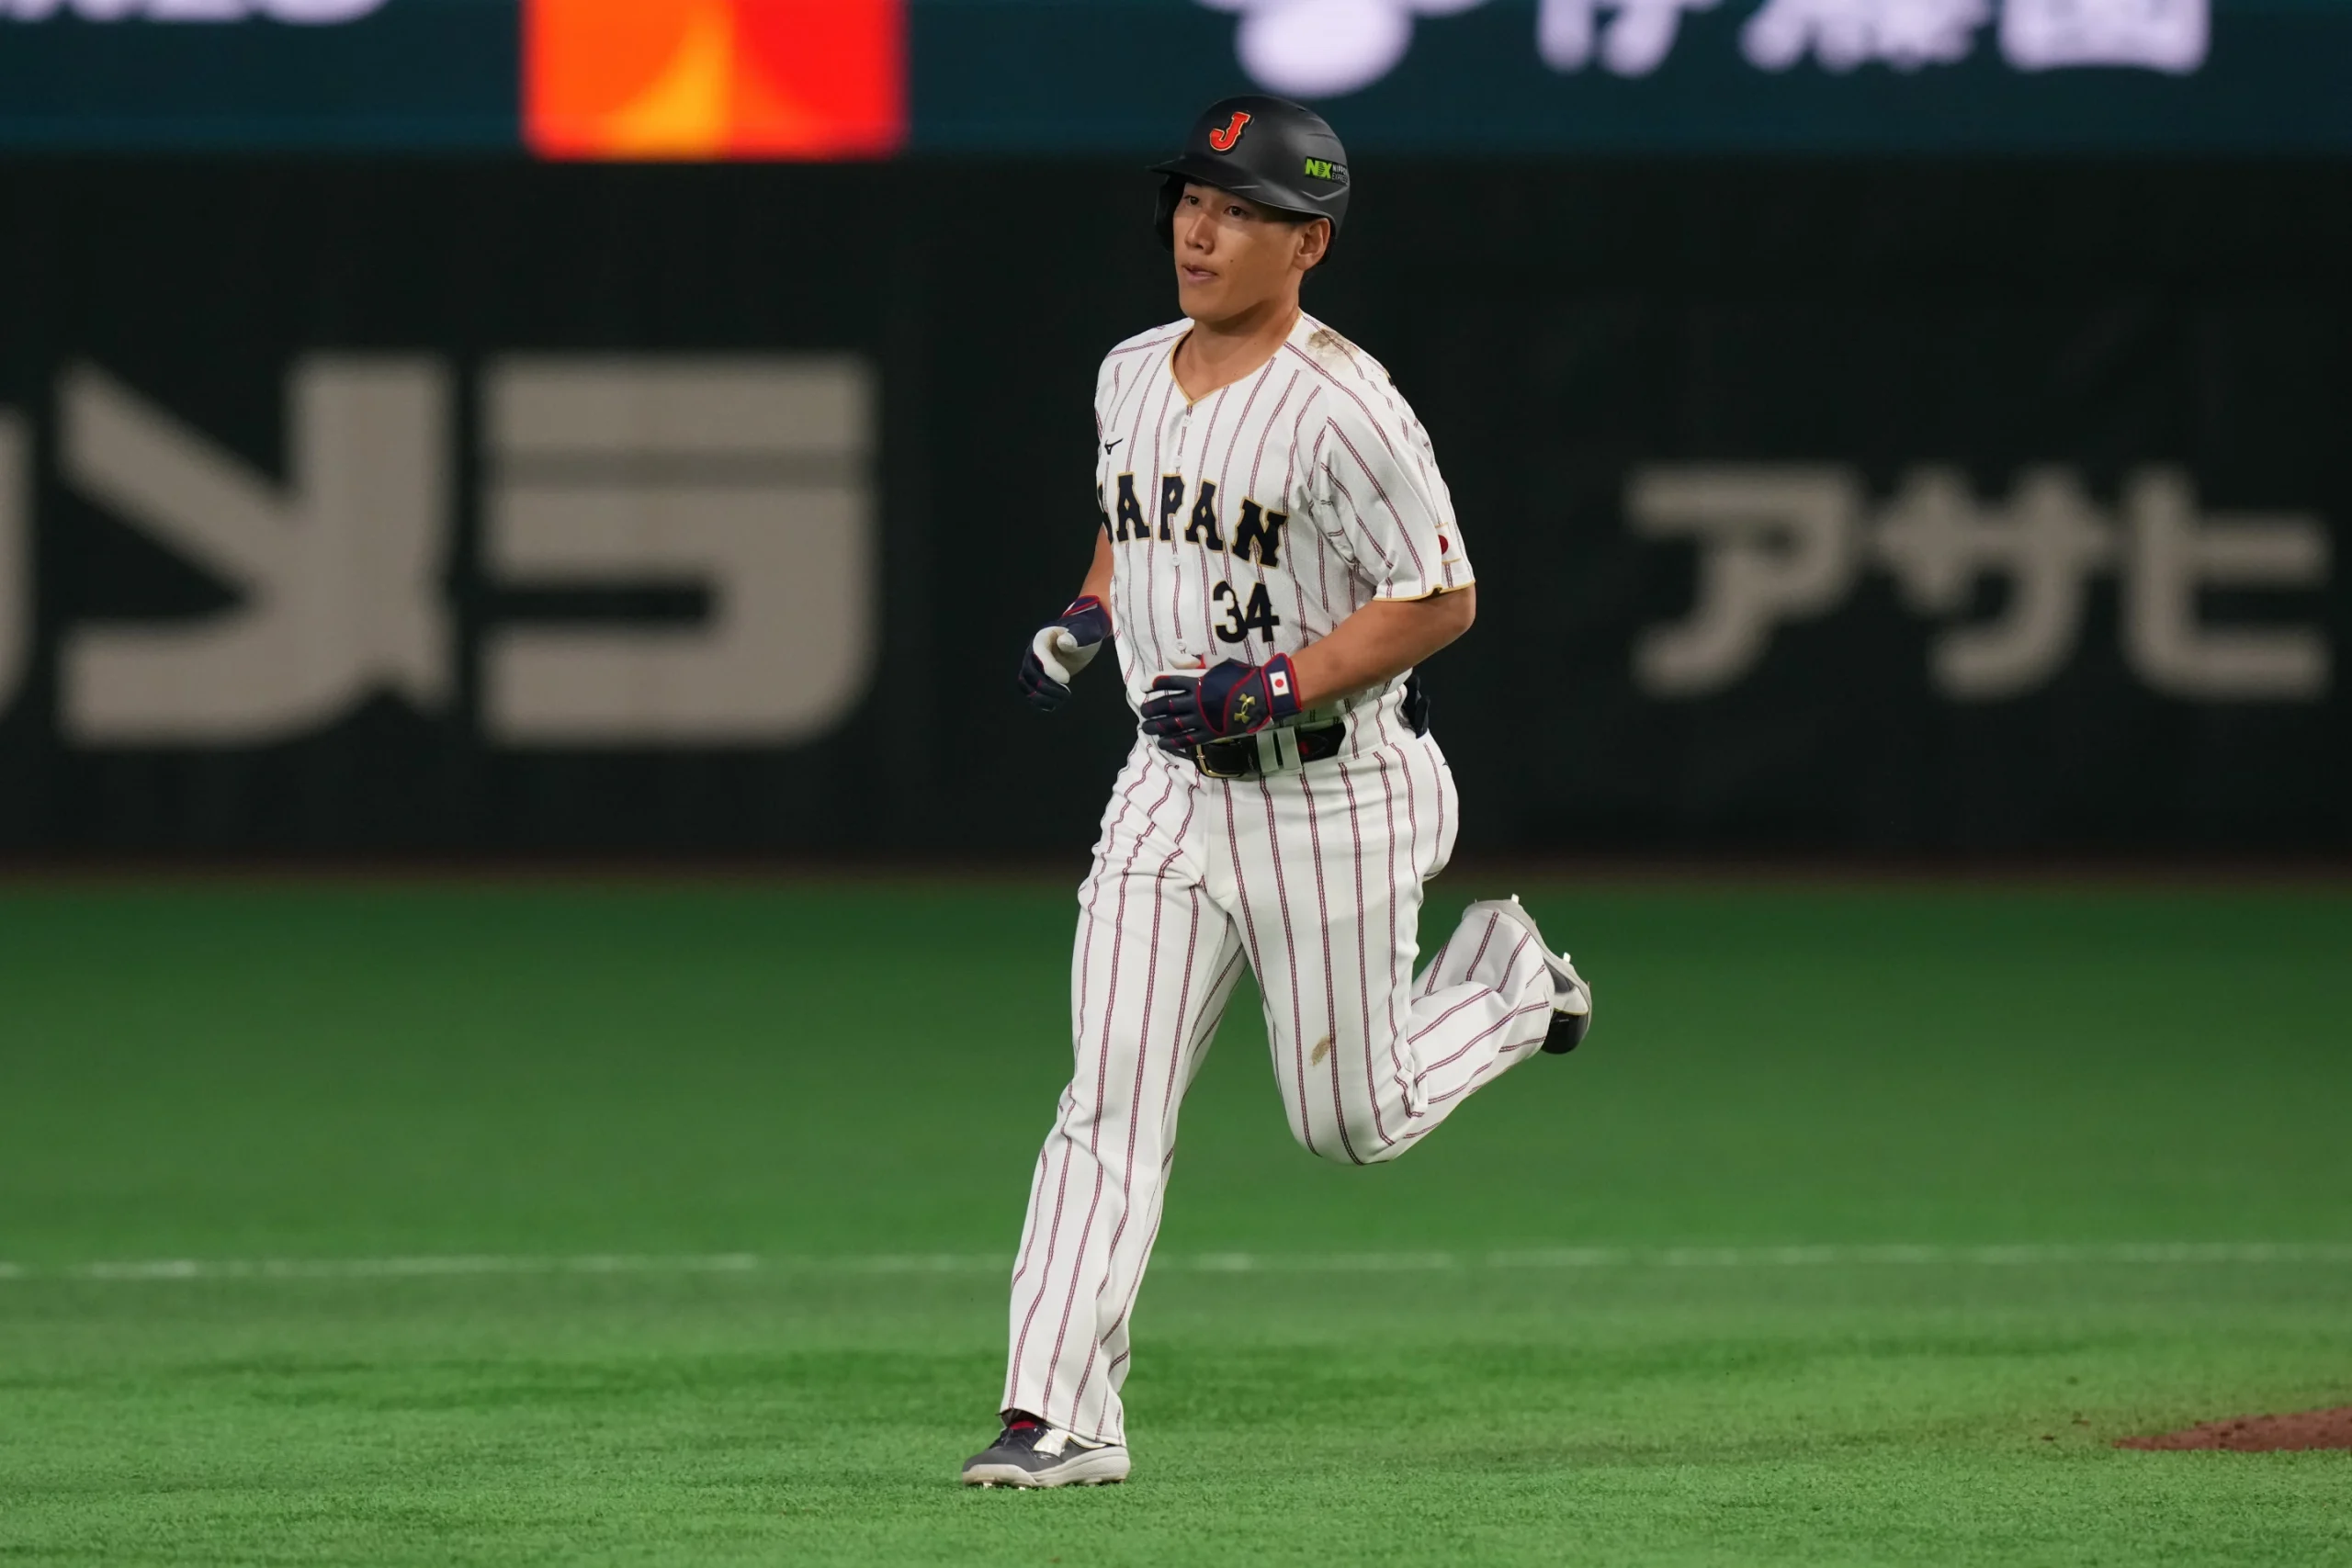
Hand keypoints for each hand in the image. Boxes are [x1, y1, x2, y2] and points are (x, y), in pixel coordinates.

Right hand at [1017, 597, 1112, 711]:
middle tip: (1065, 693)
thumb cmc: (1084, 634)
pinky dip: (1039, 699)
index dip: (1050, 668)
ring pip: (1028, 683)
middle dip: (1045, 685)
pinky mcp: (1038, 677)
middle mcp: (1034, 652)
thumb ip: (1076, 637)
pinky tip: (1054, 704)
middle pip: (1030, 671)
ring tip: (1061, 699)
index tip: (1067, 679)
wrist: (1082, 639)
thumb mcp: (1085, 633)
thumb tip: (1064, 642)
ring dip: (1041, 695)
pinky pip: (1031, 690)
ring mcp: (1034, 665)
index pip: (1039, 654)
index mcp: (1043, 638)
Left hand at [1139, 654, 1302, 752]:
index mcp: (1196, 681)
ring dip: (1157, 726)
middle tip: (1142, 711)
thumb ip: (1197, 662)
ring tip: (1146, 727)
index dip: (1154, 683)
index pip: (1168, 682)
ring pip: (1172, 724)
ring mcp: (1202, 718)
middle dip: (1151, 709)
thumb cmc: (1241, 676)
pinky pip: (1187, 738)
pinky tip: (1163, 742)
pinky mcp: (1209, 732)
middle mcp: (1195, 701)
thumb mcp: (1218, 663)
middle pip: (1166, 705)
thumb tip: (1177, 659)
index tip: (1143, 687)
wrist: (1261, 694)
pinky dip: (1173, 741)